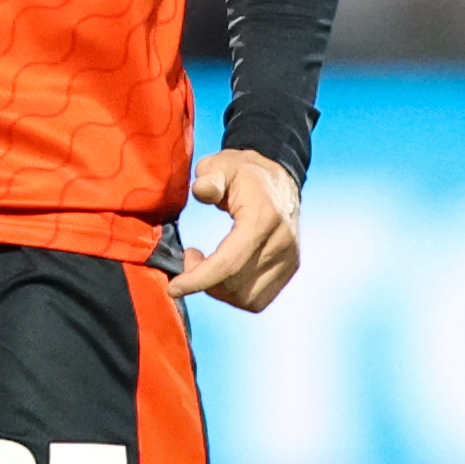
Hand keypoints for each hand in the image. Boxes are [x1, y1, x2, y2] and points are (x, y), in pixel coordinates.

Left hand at [171, 147, 303, 310]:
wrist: (278, 176)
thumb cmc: (244, 172)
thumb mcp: (222, 164)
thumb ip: (209, 177)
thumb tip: (202, 191)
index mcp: (263, 218)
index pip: (230, 262)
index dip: (198, 280)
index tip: (174, 287)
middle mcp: (281, 242)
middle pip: (235, 284)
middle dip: (203, 280)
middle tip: (190, 257)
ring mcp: (289, 258)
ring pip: (247, 298)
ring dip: (219, 290)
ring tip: (207, 264)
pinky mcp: (289, 268)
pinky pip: (259, 299)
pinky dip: (235, 294)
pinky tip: (224, 273)